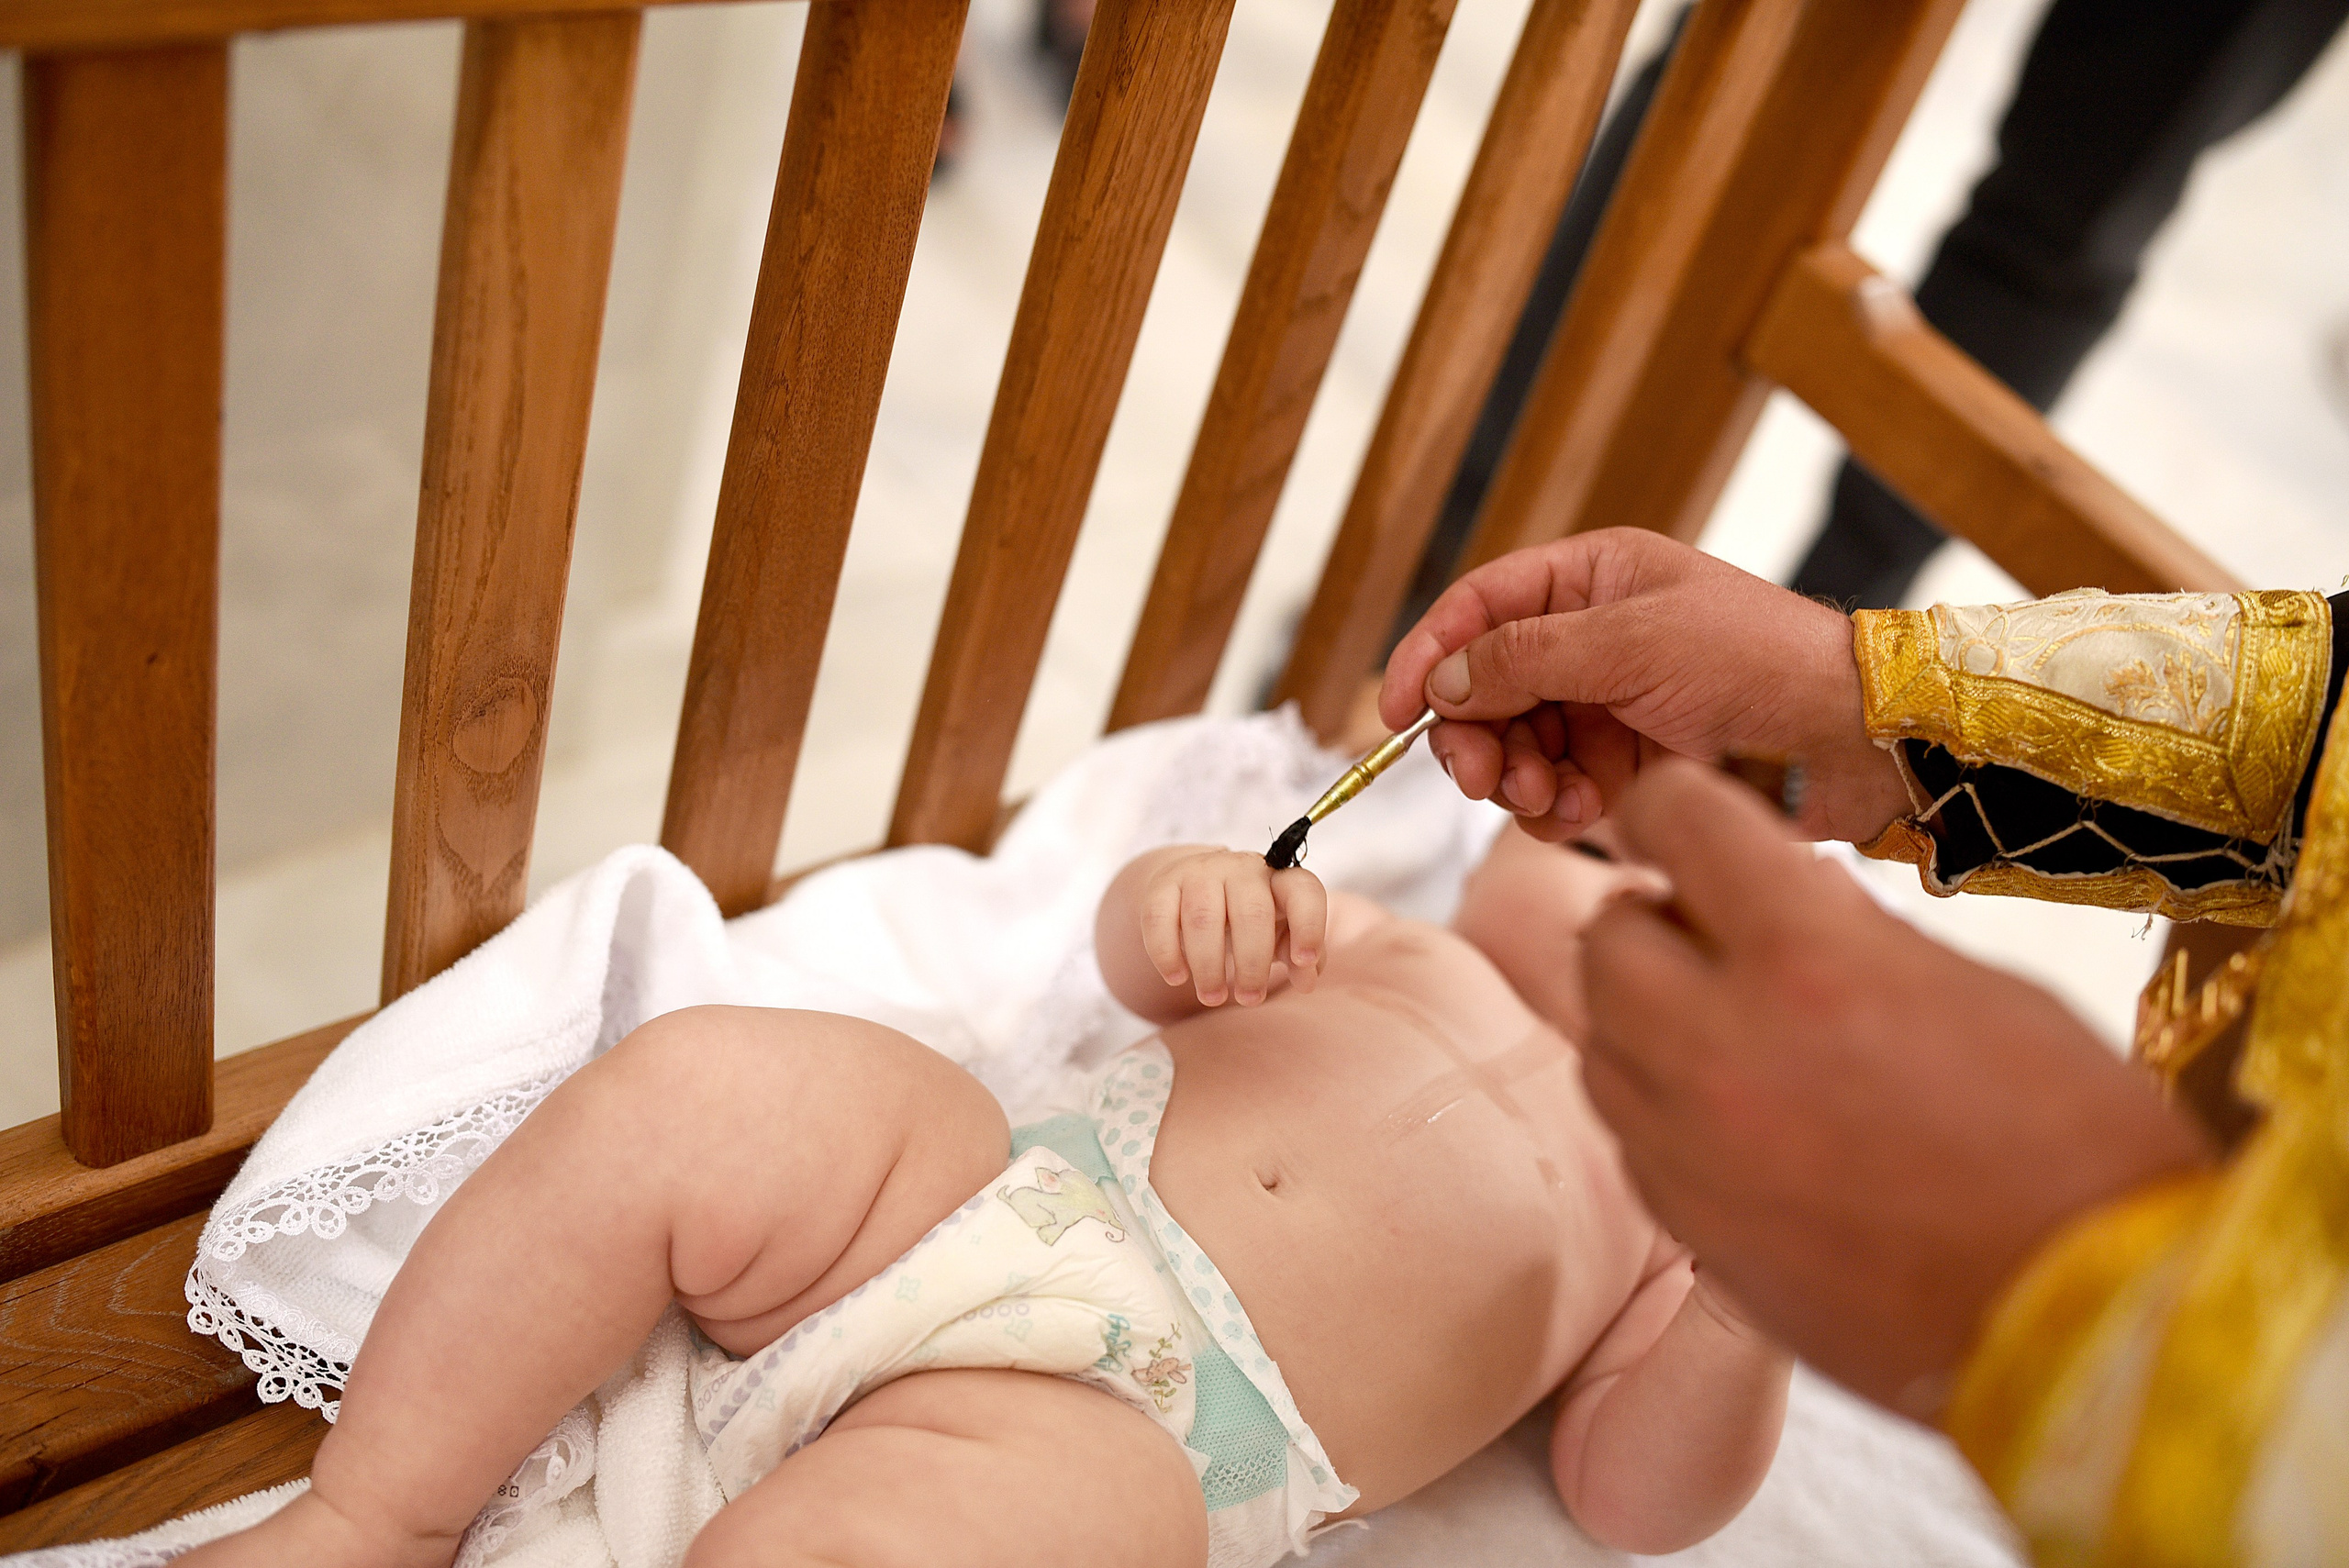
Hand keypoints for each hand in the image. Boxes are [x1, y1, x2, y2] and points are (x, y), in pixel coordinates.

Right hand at [1138, 849, 1326, 1007]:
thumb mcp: (1279, 935)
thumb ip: (1300, 957)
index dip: (1309, 925)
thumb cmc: (1247, 919)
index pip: (1303, 891)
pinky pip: (1159, 919)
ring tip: (1212, 997)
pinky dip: (1167, 954)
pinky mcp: (1163, 884)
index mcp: (1279, 880)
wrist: (1194, 886)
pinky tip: (1177, 977)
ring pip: (1203, 918)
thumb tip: (1306, 980)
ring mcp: (1201, 872)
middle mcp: (1242, 869)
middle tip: (1249, 999)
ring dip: (1208, 966)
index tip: (1303, 960)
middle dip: (1252, 964)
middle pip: (1252, 913)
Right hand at [1378, 529, 1908, 842]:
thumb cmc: (1758, 662)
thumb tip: (1444, 678)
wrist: (1849, 739)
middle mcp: (1592, 638)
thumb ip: (1526, 657)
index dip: (1428, 655)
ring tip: (1546, 799)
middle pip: (1485, 686)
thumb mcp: (1632, 643)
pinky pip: (1555, 792)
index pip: (1478, 608)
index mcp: (1592, 580)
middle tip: (1482, 777)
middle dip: (1474, 735)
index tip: (1393, 713)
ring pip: (1514, 746)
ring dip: (1515, 779)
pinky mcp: (1627, 768)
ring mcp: (1607, 706)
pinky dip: (1554, 809)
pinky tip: (1583, 813)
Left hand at [1577, 760, 2212, 1415]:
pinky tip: (1733, 1114)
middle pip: (1606, 937)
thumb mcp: (1978, 989)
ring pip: (1599, 1040)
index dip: (1673, 804)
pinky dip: (1661, 1105)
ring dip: (1645, 1013)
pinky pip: (1630, 1135)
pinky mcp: (1688, 1228)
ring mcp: (1691, 1147)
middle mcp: (1720, 1045)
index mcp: (1808, 958)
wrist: (2083, 1325)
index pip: (1676, 823)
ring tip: (1723, 1024)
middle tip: (1709, 929)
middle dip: (1652, 918)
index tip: (1680, 814)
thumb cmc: (2071, 1142)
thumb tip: (1779, 893)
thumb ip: (1852, 932)